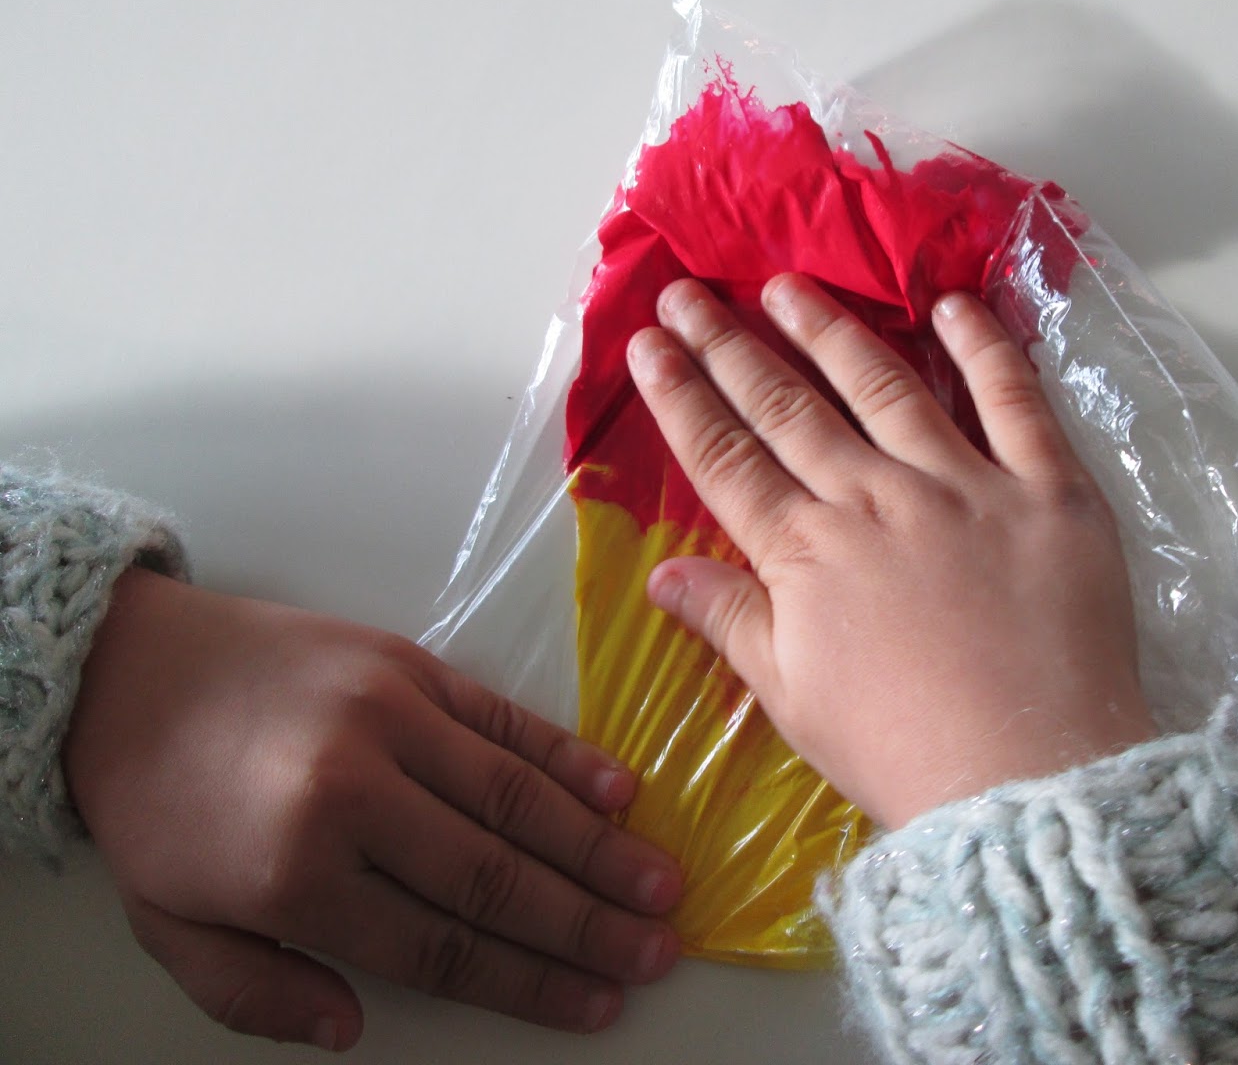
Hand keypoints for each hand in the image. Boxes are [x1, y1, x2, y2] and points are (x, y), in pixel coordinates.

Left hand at [63, 569, 681, 1049]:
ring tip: (660, 886)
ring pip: (516, 797)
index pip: (439, 946)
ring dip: (599, 847)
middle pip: (495, 876)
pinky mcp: (407, 662)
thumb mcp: (170, 928)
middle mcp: (353, 794)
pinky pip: (505, 718)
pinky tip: (620, 791)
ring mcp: (389, 718)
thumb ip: (256, 995)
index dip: (527, 983)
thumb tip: (353, 1028)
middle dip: (586, 924)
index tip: (593, 1004)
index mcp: (295, 873)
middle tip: (656, 952)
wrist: (125, 668)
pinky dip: (568, 757)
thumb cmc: (154, 805)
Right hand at [627, 275, 1156, 828]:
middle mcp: (875, 499)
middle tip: (691, 292)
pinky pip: (1012, 399)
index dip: (683, 397)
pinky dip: (981, 347)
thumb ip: (730, 623)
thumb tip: (658, 574)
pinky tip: (950, 304)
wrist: (1031, 777)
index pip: (727, 458)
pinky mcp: (1048, 488)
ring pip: (884, 387)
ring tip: (786, 285)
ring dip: (830, 330)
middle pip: (789, 409)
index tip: (649, 344)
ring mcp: (964, 484)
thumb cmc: (901, 751)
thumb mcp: (794, 699)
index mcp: (807, 555)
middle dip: (731, 345)